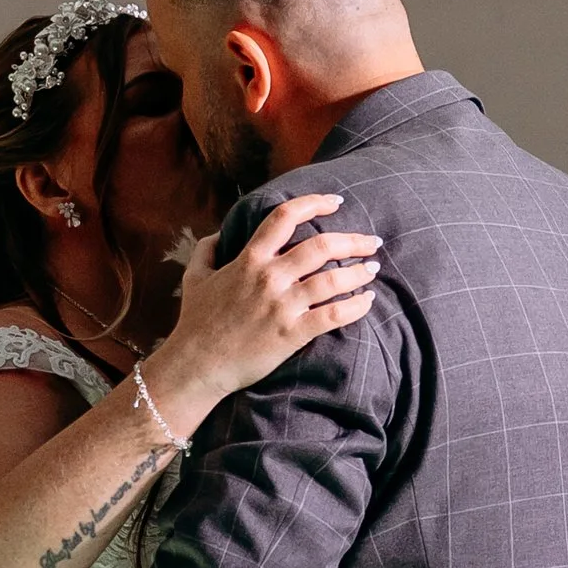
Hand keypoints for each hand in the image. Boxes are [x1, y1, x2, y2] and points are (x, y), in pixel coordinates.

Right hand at [146, 194, 381, 424]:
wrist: (196, 366)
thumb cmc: (195, 323)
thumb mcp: (195, 277)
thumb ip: (207, 249)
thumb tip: (220, 234)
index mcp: (249, 259)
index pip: (285, 217)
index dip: (314, 203)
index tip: (336, 202)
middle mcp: (269, 277)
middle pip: (321, 246)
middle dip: (353, 240)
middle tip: (371, 242)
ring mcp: (282, 306)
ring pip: (332, 279)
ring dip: (359, 272)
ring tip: (373, 269)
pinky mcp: (291, 333)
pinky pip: (334, 315)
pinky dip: (356, 306)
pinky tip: (368, 301)